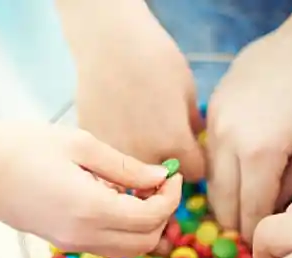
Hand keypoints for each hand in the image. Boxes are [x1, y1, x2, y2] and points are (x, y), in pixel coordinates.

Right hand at [0, 122, 181, 257]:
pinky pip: (105, 246)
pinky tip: (112, 198)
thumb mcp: (79, 144)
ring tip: (137, 190)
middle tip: (158, 184)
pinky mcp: (60, 242)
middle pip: (145, 242)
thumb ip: (124, 166)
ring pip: (126, 249)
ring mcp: (70, 244)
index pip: (152, 217)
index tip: (172, 175)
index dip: (171, 198)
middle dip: (162, 215)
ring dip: (143, 225)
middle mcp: (84, 236)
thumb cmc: (22, 145)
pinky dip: (121, 229)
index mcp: (92, 209)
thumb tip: (159, 177)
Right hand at [71, 1, 204, 180]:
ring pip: (133, 176)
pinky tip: (118, 126)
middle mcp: (144, 159)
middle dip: (167, 168)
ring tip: (139, 134)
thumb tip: (195, 141)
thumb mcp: (188, 91)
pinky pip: (110, 160)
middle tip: (164, 142)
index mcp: (175, 146)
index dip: (197, 163)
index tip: (193, 151)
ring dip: (139, 164)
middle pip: (163, 181)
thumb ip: (193, 126)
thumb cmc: (155, 59)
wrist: (109, 43)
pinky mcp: (93, 146)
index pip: (196, 174)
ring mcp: (115, 155)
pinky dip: (116, 151)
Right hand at [207, 30, 291, 242]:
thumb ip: (288, 190)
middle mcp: (227, 141)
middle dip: (236, 223)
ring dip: (224, 199)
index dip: (255, 236)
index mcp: (259, 155)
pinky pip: (208, 153)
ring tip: (241, 207)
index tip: (259, 249)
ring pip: (210, 180)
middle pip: (221, 202)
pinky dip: (220, 170)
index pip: (249, 212)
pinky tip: (236, 173)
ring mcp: (213, 124)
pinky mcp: (209, 110)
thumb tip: (267, 215)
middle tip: (248, 234)